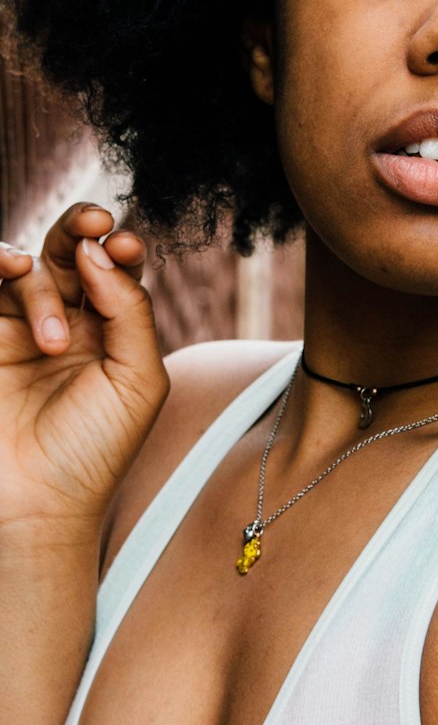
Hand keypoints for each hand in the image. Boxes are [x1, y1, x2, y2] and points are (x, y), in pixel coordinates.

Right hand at [0, 203, 169, 539]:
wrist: (37, 503)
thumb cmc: (96, 450)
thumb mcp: (138, 379)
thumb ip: (129, 309)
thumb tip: (99, 249)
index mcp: (113, 331)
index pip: (117, 270)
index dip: (121, 248)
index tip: (125, 244)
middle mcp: (69, 323)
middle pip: (72, 253)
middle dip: (81, 228)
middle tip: (94, 222)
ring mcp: (22, 329)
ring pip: (30, 271)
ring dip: (42, 286)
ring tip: (51, 339)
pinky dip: (0, 264)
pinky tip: (12, 271)